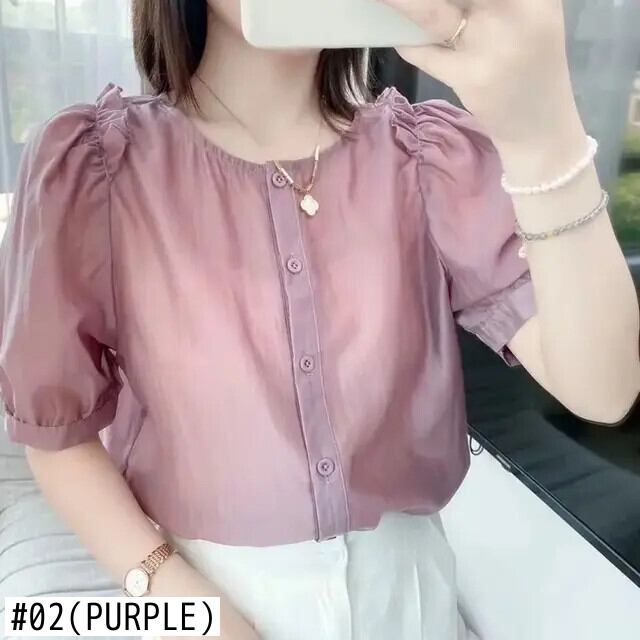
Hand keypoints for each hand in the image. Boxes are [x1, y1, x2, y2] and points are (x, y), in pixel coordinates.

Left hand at [380, 0, 580, 148]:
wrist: (541, 126)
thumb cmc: (531, 65)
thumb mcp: (528, 14)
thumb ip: (490, 1)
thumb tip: (432, 0)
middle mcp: (519, 8)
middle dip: (415, 0)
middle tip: (393, 0)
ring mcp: (493, 43)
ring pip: (431, 12)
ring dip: (402, 4)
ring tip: (384, 1)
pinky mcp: (471, 76)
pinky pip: (425, 52)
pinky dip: (408, 43)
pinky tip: (400, 38)